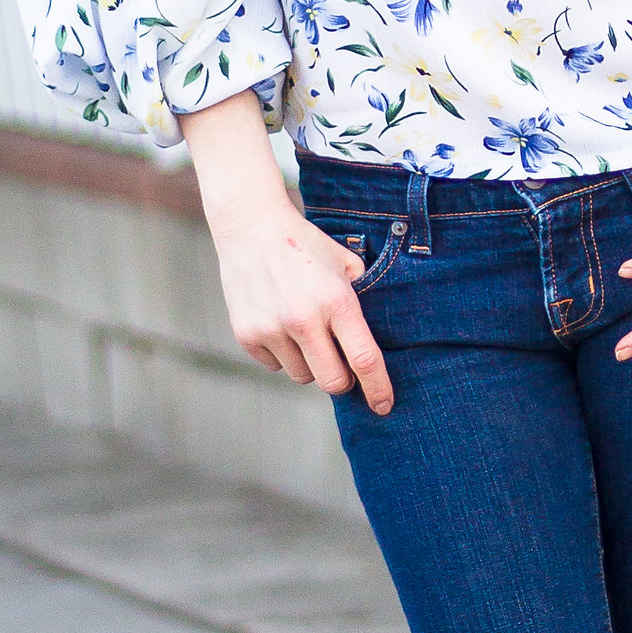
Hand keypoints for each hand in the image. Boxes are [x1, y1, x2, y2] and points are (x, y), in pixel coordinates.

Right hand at [175, 93, 394, 413]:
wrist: (252, 226)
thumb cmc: (306, 246)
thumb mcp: (346, 264)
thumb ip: (363, 301)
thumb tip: (376, 344)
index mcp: (337, 301)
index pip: (365, 360)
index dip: (378, 389)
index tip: (384, 406)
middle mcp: (304, 320)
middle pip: (333, 382)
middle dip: (343, 381)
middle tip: (342, 364)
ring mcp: (272, 329)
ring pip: (303, 376)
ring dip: (310, 363)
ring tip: (305, 330)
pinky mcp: (247, 335)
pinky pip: (275, 366)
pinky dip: (282, 354)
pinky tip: (280, 323)